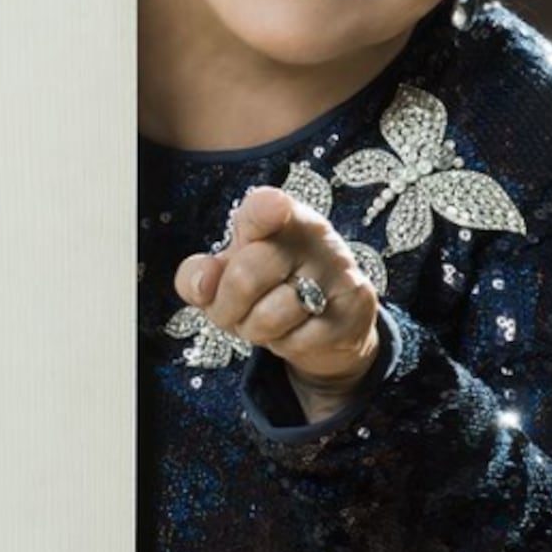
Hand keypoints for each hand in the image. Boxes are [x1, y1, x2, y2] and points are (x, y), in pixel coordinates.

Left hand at [174, 186, 380, 422]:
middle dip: (229, 305)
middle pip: (246, 274)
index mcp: (276, 217)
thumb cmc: (267, 287)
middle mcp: (310, 235)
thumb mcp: (225, 277)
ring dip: (257, 330)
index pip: (266, 207)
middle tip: (239, 307)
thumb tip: (201, 282)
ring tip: (270, 318)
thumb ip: (197, 275)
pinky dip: (288, 345)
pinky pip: (299, 342)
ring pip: (270, 316)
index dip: (266, 208)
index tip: (275, 206)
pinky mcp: (355, 307)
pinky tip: (299, 330)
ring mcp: (337, 270)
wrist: (328, 325)